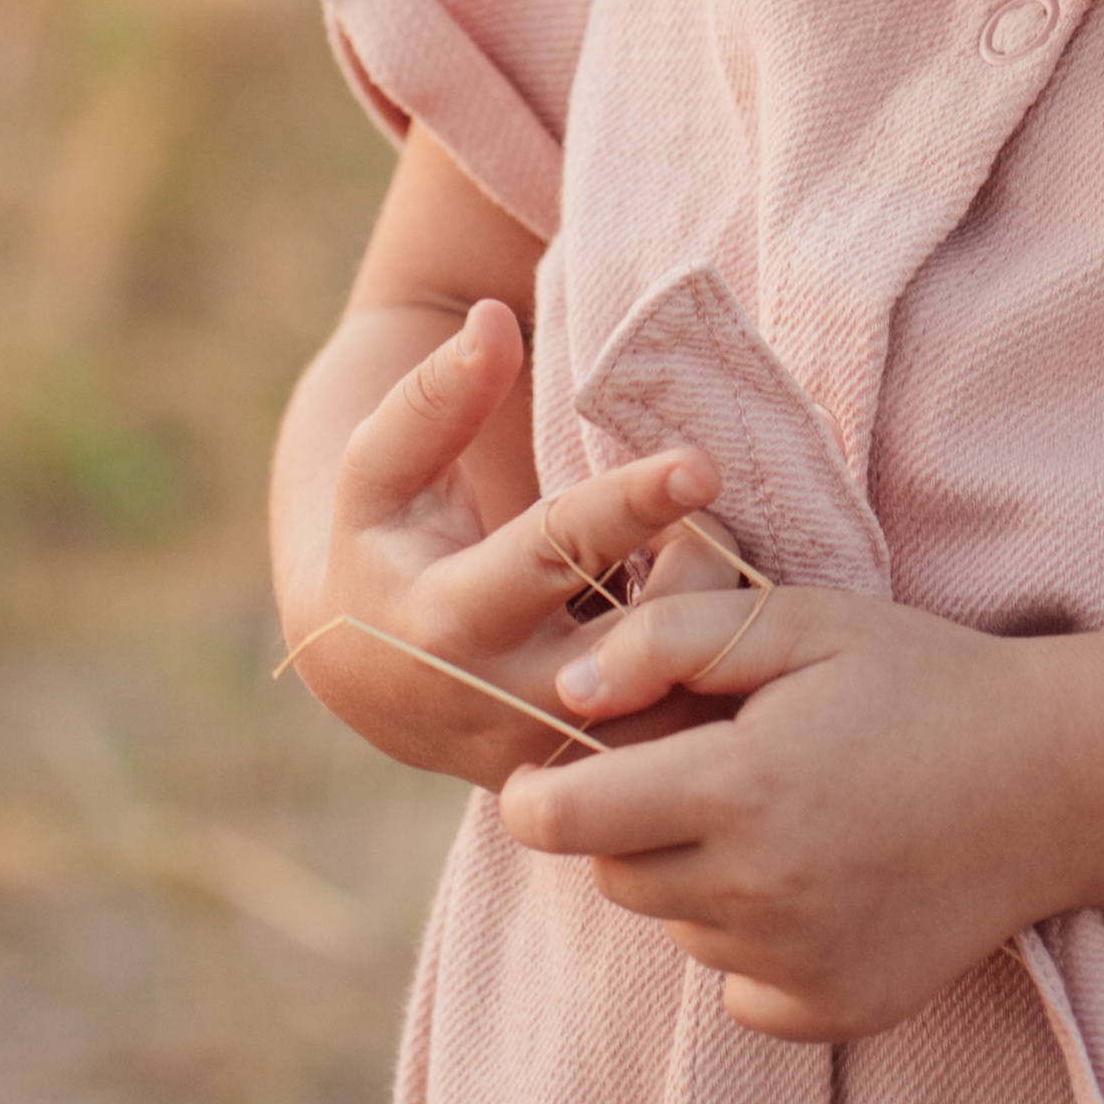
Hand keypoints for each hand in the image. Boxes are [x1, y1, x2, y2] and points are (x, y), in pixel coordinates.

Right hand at [281, 300, 729, 784]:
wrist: (379, 679)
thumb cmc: (386, 544)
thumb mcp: (379, 472)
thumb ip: (433, 398)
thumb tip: (490, 321)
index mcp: (447, 622)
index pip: (553, 554)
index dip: (629, 505)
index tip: (701, 461)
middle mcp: (507, 704)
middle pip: (635, 645)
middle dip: (699, 577)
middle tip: (720, 518)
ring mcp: (563, 756)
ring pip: (675, 705)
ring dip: (719, 628)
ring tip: (709, 560)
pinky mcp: (607, 782)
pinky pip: (691, 741)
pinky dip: (724, 679)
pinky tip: (723, 618)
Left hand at [505, 584, 1055, 1042]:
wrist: (1052, 780)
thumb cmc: (921, 679)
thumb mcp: (802, 620)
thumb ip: (674, 639)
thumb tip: (569, 689)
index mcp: (738, 790)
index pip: (564, 818)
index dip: (540, 791)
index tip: (547, 770)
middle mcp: (755, 895)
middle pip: (617, 874)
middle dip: (631, 822)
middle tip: (707, 767)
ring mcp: (792, 965)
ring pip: (679, 925)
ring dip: (698, 875)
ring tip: (782, 811)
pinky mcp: (827, 1009)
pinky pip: (737, 983)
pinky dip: (752, 938)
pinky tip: (818, 874)